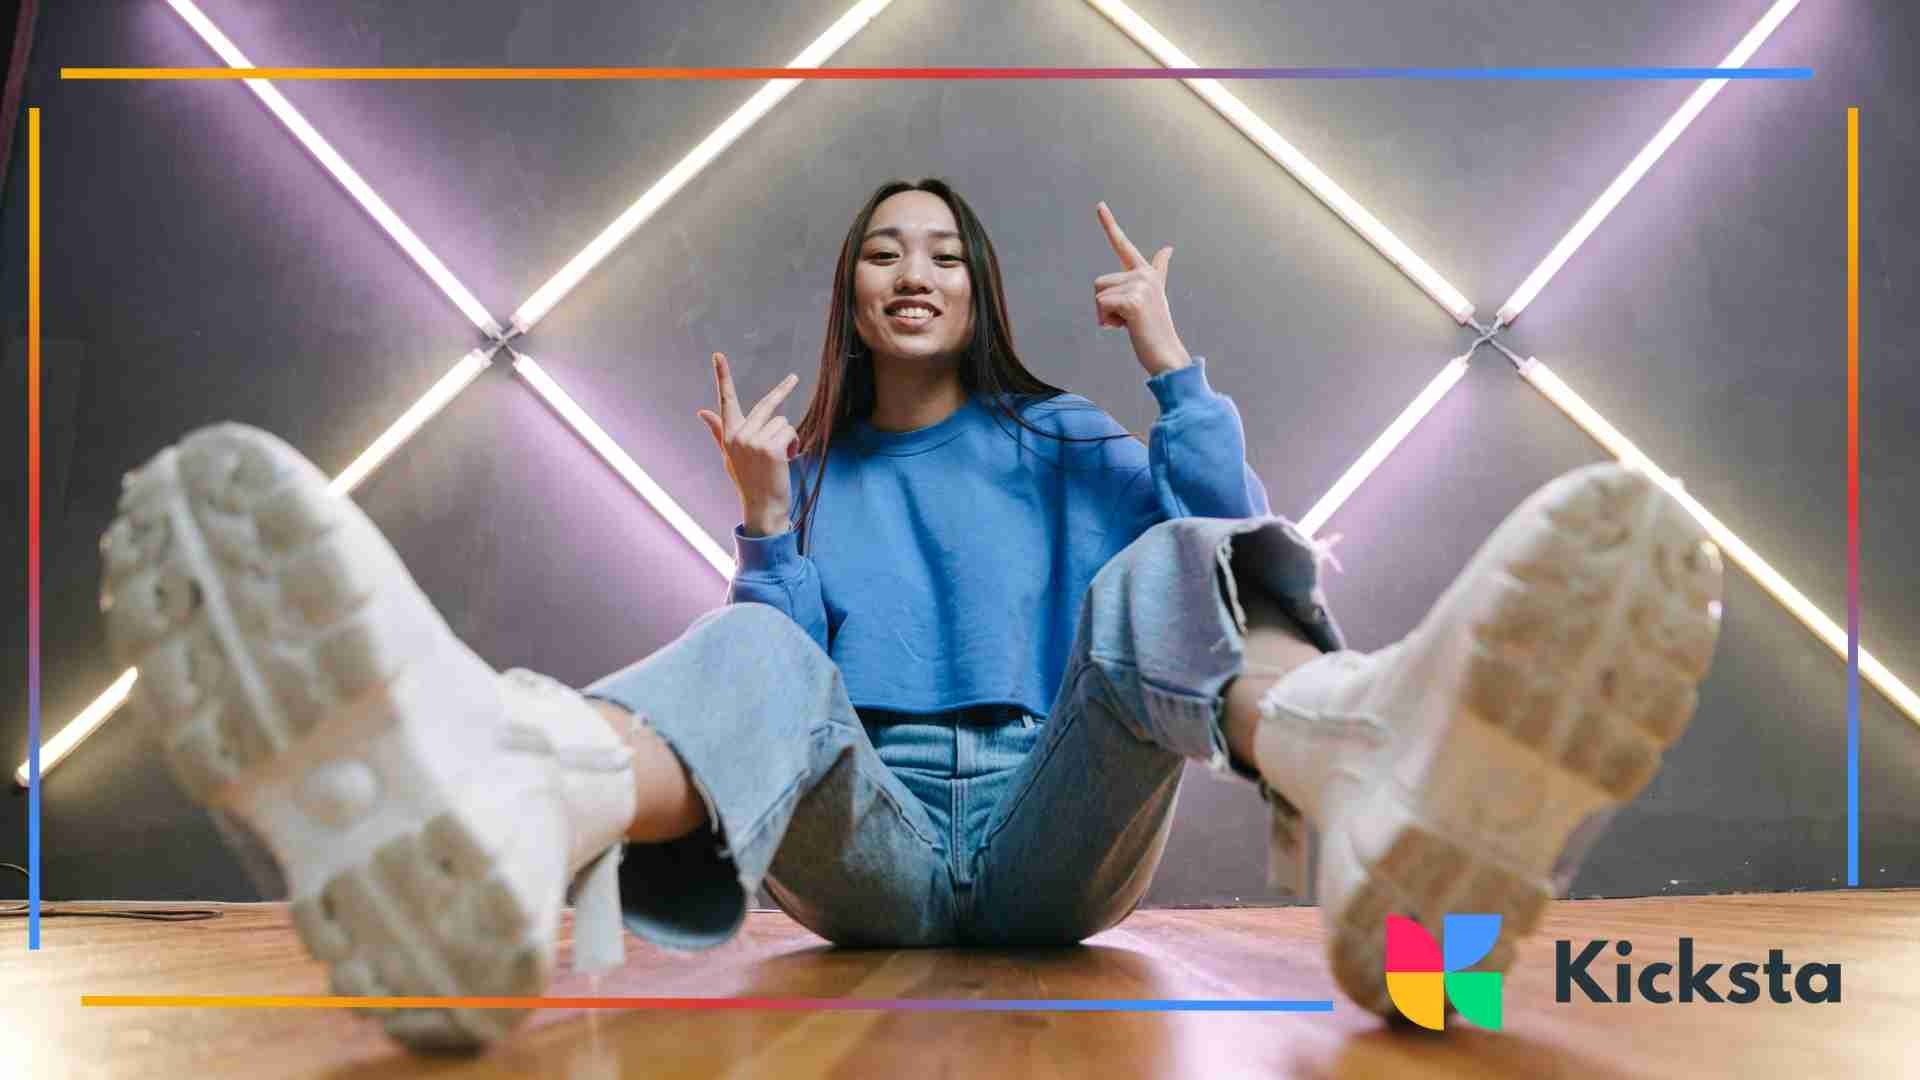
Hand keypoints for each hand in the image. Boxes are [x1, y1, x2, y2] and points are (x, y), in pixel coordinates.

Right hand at [696, 352, 798, 535]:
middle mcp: (738, 435)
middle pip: (766, 405)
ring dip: (787, 438)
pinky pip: (789, 432)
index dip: (722, 376)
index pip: (726, 400)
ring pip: (782, 422)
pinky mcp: (770, 448)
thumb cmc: (748, 481)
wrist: (762, 507)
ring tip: (779, 458)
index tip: (718, 355)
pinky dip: (793, 444)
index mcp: (728, 434)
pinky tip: (786, 460)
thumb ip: (717, 430)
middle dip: (783, 390)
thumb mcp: (729, 455)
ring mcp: (753, 441)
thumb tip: (701, 411)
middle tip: (794, 377)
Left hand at [1093, 201, 1190, 376]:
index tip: (1098, 204)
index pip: (1124, 245)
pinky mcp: (1134, 300)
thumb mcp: (1154, 296)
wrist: (1166, 355)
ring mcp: (1141, 286)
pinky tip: (1126, 328)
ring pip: (1098, 294)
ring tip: (1129, 324)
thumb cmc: (1154, 330)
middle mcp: (1145, 275)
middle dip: (1105, 305)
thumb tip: (1168, 248)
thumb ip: (1158, 270)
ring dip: (1106, 315)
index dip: (1109, 224)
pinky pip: (1101, 305)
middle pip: (1099, 282)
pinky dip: (1106, 322)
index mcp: (1146, 273)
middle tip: (1127, 320)